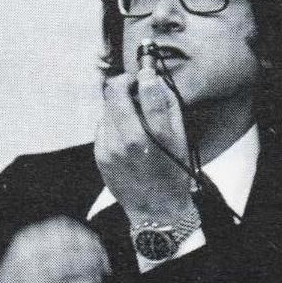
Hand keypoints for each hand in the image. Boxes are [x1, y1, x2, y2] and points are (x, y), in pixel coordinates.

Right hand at [0, 217, 109, 282]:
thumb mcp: (27, 258)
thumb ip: (53, 248)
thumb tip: (94, 244)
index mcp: (25, 242)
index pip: (64, 227)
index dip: (87, 236)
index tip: (97, 248)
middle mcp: (27, 256)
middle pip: (74, 244)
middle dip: (96, 253)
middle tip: (104, 265)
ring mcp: (31, 279)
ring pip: (77, 264)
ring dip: (94, 271)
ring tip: (97, 278)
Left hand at [94, 67, 194, 224]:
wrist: (156, 209)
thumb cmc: (173, 173)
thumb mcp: (182, 139)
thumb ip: (170, 106)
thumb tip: (155, 80)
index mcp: (157, 137)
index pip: (147, 91)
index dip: (146, 76)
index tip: (147, 74)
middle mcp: (130, 140)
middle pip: (115, 92)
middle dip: (123, 82)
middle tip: (132, 84)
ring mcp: (111, 148)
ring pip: (106, 107)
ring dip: (118, 104)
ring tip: (132, 115)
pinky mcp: (99, 154)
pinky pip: (102, 126)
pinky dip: (112, 123)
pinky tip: (125, 135)